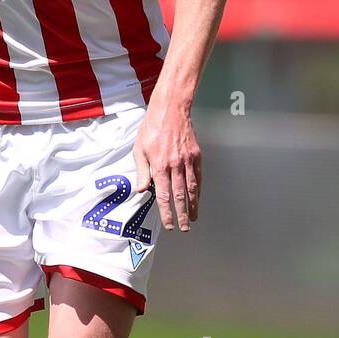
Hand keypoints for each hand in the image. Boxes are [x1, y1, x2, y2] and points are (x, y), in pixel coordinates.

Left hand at [133, 99, 201, 231]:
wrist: (170, 110)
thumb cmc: (152, 128)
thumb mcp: (139, 149)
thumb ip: (142, 171)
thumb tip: (142, 190)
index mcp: (160, 166)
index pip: (164, 196)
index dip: (167, 213)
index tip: (170, 225)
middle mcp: (175, 165)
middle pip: (180, 196)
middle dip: (182, 214)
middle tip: (184, 227)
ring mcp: (188, 160)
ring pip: (192, 188)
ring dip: (193, 205)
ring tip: (193, 217)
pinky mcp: (196, 155)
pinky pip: (198, 176)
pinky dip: (199, 189)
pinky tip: (198, 197)